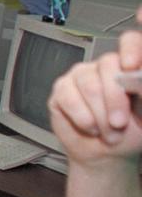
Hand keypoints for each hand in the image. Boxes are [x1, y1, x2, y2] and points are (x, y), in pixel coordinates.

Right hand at [48, 42, 141, 163]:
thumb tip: (137, 76)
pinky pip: (69, 98)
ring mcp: (82, 75)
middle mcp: (106, 66)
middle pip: (108, 65)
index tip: (131, 66)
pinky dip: (82, 117)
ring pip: (89, 84)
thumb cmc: (132, 132)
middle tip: (120, 123)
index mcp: (130, 67)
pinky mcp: (62, 89)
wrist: (108, 155)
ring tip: (108, 132)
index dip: (130, 48)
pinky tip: (90, 127)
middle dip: (115, 99)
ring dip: (99, 115)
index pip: (130, 41)